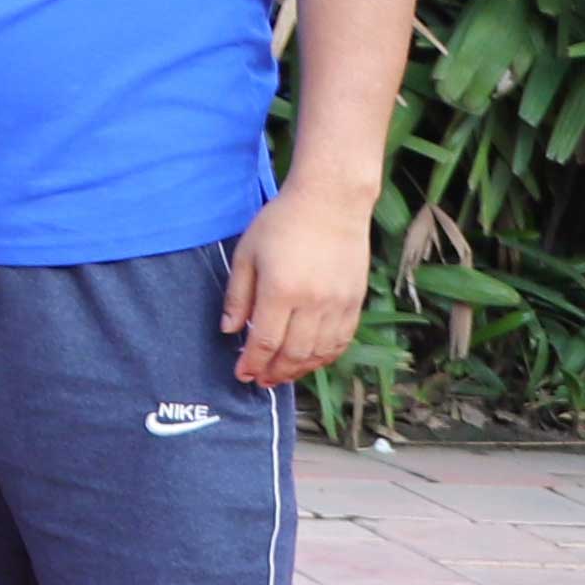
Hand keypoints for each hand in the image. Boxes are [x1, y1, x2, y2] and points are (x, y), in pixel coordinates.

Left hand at [224, 186, 371, 388]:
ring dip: (299, 370)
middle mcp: (313, 303)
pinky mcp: (355, 302)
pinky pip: (341, 341)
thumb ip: (237, 295)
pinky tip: (311, 361)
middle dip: (273, 373)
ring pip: (319, 353)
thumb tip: (229, 330)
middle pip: (292, 354)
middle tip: (259, 381)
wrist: (332, 203)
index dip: (251, 363)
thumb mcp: (247, 253)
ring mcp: (338, 305)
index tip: (241, 374)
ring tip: (281, 376)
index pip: (264, 341)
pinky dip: (325, 357)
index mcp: (280, 291)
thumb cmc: (282, 223)